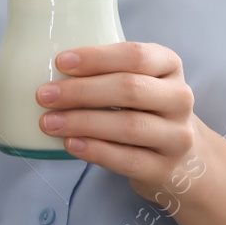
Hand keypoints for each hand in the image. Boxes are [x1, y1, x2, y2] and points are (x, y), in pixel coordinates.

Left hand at [35, 41, 208, 203]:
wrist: (181, 157)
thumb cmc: (146, 108)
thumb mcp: (139, 80)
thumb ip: (108, 71)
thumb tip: (53, 71)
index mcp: (169, 66)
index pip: (136, 55)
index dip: (97, 58)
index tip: (60, 62)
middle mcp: (179, 99)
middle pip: (130, 89)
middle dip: (82, 91)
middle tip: (45, 95)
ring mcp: (176, 136)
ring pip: (129, 126)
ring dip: (83, 123)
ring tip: (49, 122)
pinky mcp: (165, 169)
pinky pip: (127, 159)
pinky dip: (95, 151)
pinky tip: (70, 144)